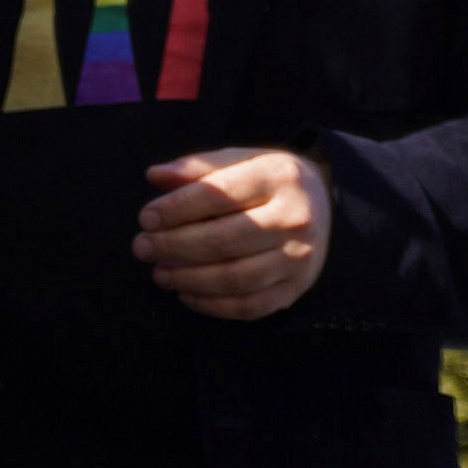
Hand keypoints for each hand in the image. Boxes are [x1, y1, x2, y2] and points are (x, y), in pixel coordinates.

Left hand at [138, 147, 332, 320]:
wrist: (325, 204)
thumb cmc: (269, 181)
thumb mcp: (241, 161)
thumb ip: (198, 167)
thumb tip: (154, 176)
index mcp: (280, 176)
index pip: (219, 194)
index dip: (176, 208)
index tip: (146, 218)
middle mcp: (296, 217)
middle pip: (223, 240)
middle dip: (174, 246)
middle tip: (142, 247)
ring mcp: (299, 258)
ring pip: (234, 278)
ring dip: (188, 279)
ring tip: (160, 272)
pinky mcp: (295, 289)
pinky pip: (248, 306)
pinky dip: (211, 305)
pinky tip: (186, 294)